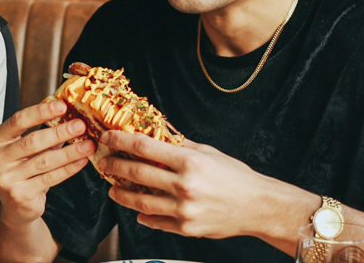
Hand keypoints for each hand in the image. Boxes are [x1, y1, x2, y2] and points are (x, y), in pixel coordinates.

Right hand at [0, 101, 93, 224]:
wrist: (16, 206)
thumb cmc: (23, 170)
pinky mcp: (19, 194)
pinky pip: (49, 178)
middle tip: (80, 126)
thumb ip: (42, 132)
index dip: (41, 112)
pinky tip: (81, 161)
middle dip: (59, 132)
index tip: (62, 105)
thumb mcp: (26, 149)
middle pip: (32, 141)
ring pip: (43, 161)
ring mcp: (6, 178)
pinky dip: (68, 169)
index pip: (18, 121)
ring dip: (69, 152)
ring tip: (88, 145)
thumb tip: (70, 114)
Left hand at [95, 131, 287, 239]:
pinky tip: (136, 211)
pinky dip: (144, 216)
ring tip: (113, 189)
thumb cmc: (237, 177)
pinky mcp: (187, 227)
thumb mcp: (209, 153)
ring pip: (141, 201)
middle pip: (138, 173)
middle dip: (115, 166)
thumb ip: (181, 145)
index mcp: (190, 161)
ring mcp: (185, 209)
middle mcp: (185, 185)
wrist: (259, 207)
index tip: (108, 137)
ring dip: (122, 194)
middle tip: (104, 163)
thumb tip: (156, 135)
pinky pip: (157, 221)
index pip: (145, 146)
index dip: (121, 140)